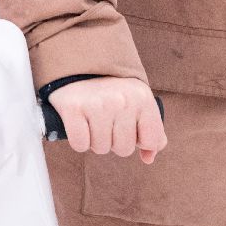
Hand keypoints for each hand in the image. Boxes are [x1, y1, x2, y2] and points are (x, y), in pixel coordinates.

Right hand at [48, 76, 166, 162]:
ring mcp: (97, 104)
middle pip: (123, 149)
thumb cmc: (114, 94)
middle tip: (107, 123)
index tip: (128, 126)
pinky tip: (80, 125)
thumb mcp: (139, 105)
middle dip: (114, 142)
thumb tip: (148, 158)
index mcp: (142, 98)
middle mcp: (122, 100)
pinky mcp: (73, 108)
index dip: (138, 140)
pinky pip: (80, 144)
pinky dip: (79, 141)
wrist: (82, 67)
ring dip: (95, 141)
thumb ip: (152, 132)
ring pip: (101, 148)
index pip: (150, 141)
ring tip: (93, 122)